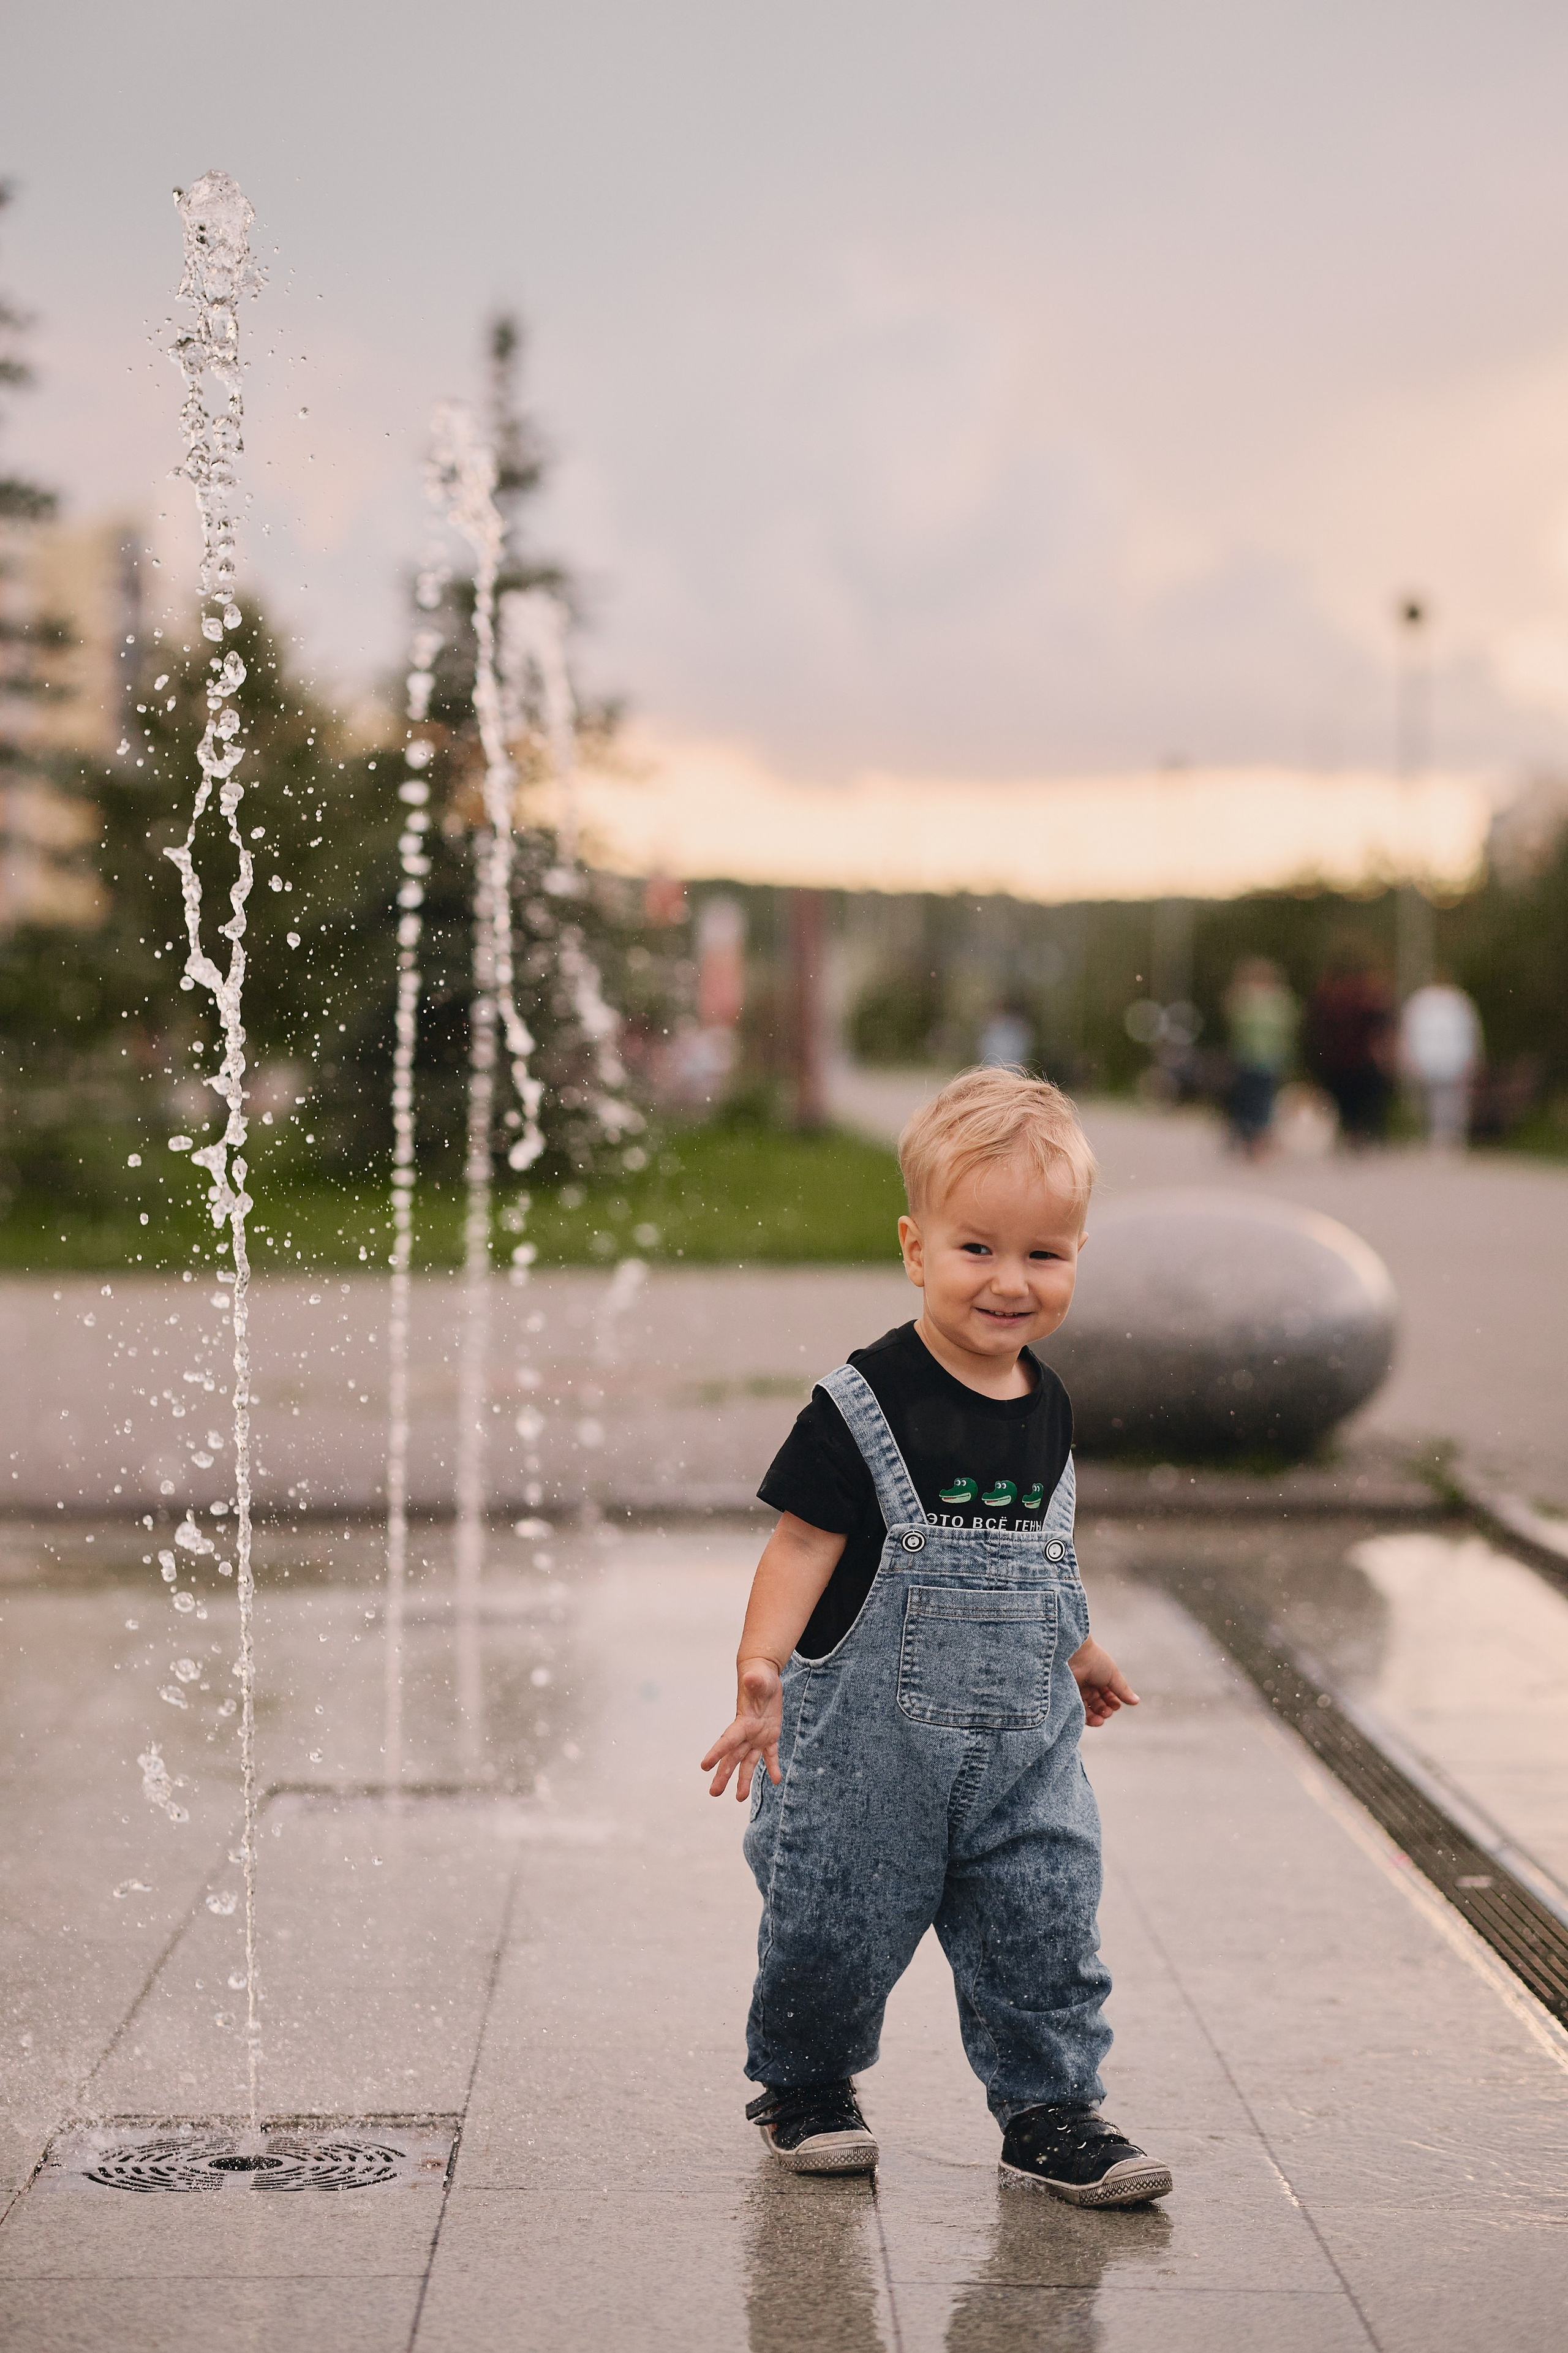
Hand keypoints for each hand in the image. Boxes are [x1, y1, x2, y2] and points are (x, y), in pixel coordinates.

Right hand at [701, 1657, 783, 1799]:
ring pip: (748, 1762)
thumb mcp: (759, 1677)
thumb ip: (754, 1681)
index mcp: (742, 1721)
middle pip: (733, 1757)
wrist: (763, 1677)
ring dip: (744, 1780)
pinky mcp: (769, 1736)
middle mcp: (746, 1733)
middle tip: (713, 1793)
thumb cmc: (759, 1675)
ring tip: (740, 1799)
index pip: (727, 1739)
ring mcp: (757, 1736)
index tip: (704, 1766)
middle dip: (723, 1775)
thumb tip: (751, 1678)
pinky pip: (770, 1755)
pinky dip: (772, 1767)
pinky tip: (776, 1780)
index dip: (717, 1752)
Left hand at [1069, 1637, 1138, 1728]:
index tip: (1115, 1704)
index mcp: (1100, 1677)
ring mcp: (1078, 1691)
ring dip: (1097, 1717)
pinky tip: (1095, 1720)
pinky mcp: (1068, 1697)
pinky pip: (1078, 1712)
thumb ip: (1123, 1690)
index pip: (1109, 1695)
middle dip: (1106, 1710)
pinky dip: (1087, 1719)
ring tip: (1101, 1719)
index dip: (1113, 1702)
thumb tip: (1136, 1701)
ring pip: (1089, 1710)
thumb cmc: (1094, 1661)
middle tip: (1108, 1711)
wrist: (1072, 1655)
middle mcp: (1088, 1685)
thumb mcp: (1113, 1675)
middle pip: (1099, 1704)